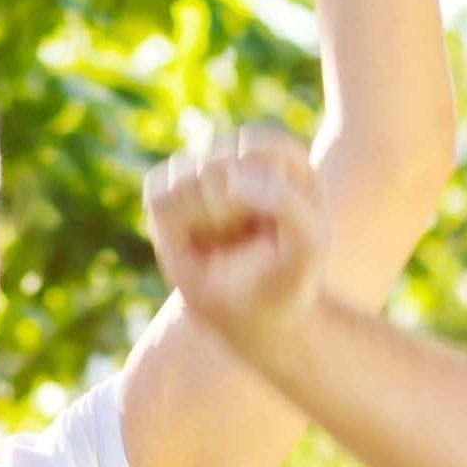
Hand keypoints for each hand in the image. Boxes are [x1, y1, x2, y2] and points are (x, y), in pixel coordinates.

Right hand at [146, 128, 331, 337]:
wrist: (257, 319)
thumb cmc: (288, 279)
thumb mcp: (309, 244)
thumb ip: (286, 203)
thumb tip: (232, 181)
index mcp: (282, 160)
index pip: (254, 147)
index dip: (258, 191)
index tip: (274, 228)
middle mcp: (241, 161)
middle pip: (218, 161)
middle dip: (230, 209)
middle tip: (245, 241)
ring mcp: (202, 178)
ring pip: (185, 175)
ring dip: (203, 218)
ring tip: (222, 242)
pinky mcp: (170, 199)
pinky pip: (158, 193)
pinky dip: (172, 224)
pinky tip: (194, 242)